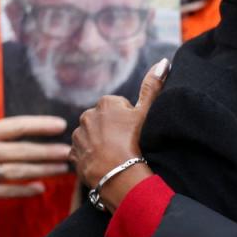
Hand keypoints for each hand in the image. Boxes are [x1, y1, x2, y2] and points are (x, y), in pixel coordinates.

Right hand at [0, 116, 70, 215]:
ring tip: (63, 168)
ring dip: (44, 170)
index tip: (62, 125)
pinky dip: (26, 190)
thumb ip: (10, 135)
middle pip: (20, 150)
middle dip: (47, 151)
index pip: (16, 126)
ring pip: (18, 171)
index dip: (40, 125)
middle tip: (68, 150)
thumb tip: (51, 128)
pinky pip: (8, 191)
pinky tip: (42, 188)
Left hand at [69, 60, 168, 212]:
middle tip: (127, 143)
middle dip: (113, 130)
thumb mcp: (147, 112)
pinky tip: (105, 163)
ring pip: (93, 136)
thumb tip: (163, 62)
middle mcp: (86, 115)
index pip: (119, 107)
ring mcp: (78, 136)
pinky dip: (92, 157)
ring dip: (102, 143)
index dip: (129, 119)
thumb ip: (153, 86)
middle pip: (104, 121)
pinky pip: (84, 153)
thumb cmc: (135, 141)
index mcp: (105, 102)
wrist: (119, 175)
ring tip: (116, 155)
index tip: (134, 131)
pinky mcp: (73, 155)